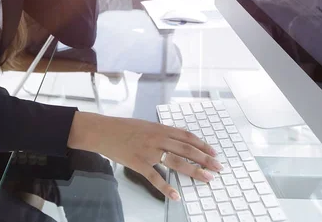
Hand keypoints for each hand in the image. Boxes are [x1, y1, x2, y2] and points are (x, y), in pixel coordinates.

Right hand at [67, 112, 221, 200]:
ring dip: (194, 171)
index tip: (213, 152)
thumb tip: (176, 139)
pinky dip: (166, 187)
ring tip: (207, 178)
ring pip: (176, 161)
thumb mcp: (145, 125)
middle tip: (218, 167)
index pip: (186, 136)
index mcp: (160, 128)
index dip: (202, 144)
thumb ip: (160, 132)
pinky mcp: (138, 163)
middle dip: (205, 158)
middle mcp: (157, 138)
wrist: (103, 130)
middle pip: (187, 148)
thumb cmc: (123, 128)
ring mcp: (149, 151)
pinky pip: (155, 177)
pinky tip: (176, 195)